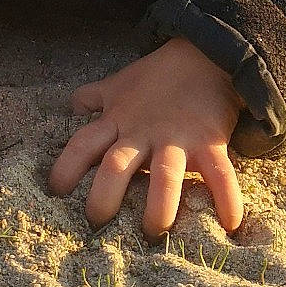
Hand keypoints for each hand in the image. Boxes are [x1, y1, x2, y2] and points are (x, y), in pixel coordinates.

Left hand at [47, 37, 243, 237]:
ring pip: (164, 177)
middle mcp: (142, 133)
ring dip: (158, 208)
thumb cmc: (157, 76)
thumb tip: (71, 106)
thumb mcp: (119, 84)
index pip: (83, 144)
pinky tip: (230, 225)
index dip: (66, 167)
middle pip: (116, 167)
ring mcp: (176, 139)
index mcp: (117, 120)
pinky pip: (219, 175)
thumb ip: (94, 97)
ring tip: (154, 232)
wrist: (205, 54)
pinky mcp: (209, 142)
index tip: (56, 192)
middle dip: (104, 197)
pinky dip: (226, 199)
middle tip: (98, 223)